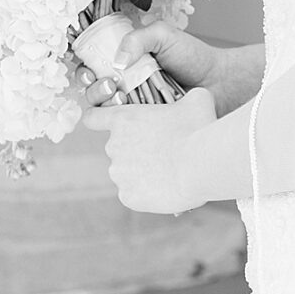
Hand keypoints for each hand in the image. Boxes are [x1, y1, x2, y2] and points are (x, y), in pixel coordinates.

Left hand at [84, 85, 216, 213]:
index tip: (108, 125)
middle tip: (164, 152)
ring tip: (169, 172)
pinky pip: (134, 194)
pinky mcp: (128, 196)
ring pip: (127, 173)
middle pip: (118, 148)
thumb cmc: (199, 128)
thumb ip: (187, 97)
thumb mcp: (197, 100)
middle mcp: (113, 146)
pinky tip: (166, 188)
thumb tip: (195, 97)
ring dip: (141, 172)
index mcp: (123, 120)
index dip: (99, 120)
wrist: (202, 164)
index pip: (93, 118)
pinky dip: (147, 193)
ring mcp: (119, 173)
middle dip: (136, 150)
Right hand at [102, 18, 261, 117]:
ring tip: (123, 99)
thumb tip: (116, 62)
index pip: (92, 67)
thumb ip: (137, 39)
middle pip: (93, 91)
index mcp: (124, 62)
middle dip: (94, 89)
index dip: (84, 70)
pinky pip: (125, 129)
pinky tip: (135, 115)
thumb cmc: (193, 56)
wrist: (219, 82)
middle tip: (112, 85)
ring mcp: (135, 106)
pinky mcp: (146, 125)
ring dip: (106, 106)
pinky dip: (123, 124)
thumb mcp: (163, 35)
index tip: (89, 71)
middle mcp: (125, 84)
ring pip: (105, 111)